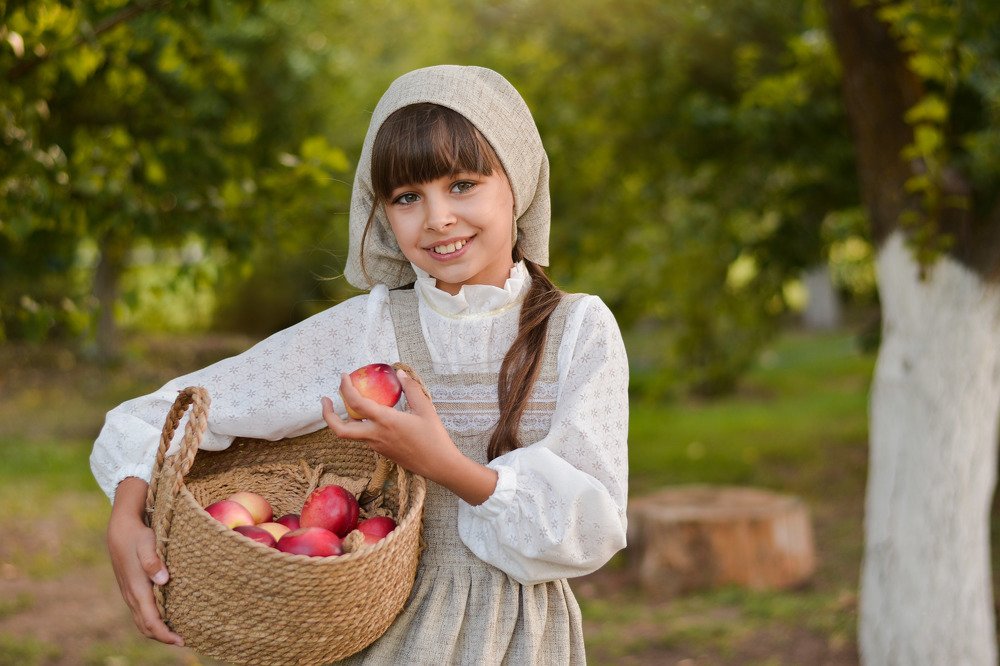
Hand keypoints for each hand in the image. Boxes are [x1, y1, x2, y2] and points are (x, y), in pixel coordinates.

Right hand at [107, 477, 183, 646]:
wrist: (120, 529)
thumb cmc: (138, 535)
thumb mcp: (147, 543)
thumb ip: (153, 561)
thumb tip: (163, 580)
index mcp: (137, 588)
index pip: (150, 620)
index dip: (165, 634)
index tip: (181, 641)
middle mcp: (132, 595)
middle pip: (145, 626)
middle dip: (162, 636)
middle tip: (183, 641)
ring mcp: (130, 593)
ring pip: (141, 620)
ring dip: (157, 630)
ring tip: (176, 633)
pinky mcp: (131, 588)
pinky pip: (140, 612)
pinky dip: (152, 620)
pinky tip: (166, 617)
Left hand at [322, 368, 497, 504]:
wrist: (439, 465)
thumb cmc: (434, 437)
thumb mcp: (425, 408)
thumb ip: (411, 389)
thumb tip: (400, 373)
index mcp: (386, 421)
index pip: (357, 403)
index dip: (346, 388)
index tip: (343, 377)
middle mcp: (376, 435)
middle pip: (340, 429)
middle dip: (327, 415)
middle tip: (326, 400)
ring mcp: (377, 446)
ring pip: (352, 433)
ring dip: (345, 419)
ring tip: (351, 403)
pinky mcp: (382, 452)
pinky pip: (365, 437)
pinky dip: (360, 425)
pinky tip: (372, 416)